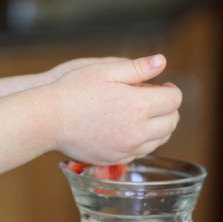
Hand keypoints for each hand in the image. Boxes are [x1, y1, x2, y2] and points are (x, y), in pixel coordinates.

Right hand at [44, 54, 181, 164]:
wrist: (49, 120)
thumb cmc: (74, 90)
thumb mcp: (105, 70)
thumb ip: (137, 67)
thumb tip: (161, 62)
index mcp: (138, 106)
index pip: (174, 100)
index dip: (172, 90)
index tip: (163, 85)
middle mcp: (138, 131)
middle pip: (171, 122)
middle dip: (169, 108)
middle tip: (156, 98)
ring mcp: (128, 148)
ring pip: (160, 140)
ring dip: (160, 126)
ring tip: (145, 113)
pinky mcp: (117, 159)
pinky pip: (142, 152)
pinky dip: (144, 140)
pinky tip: (132, 128)